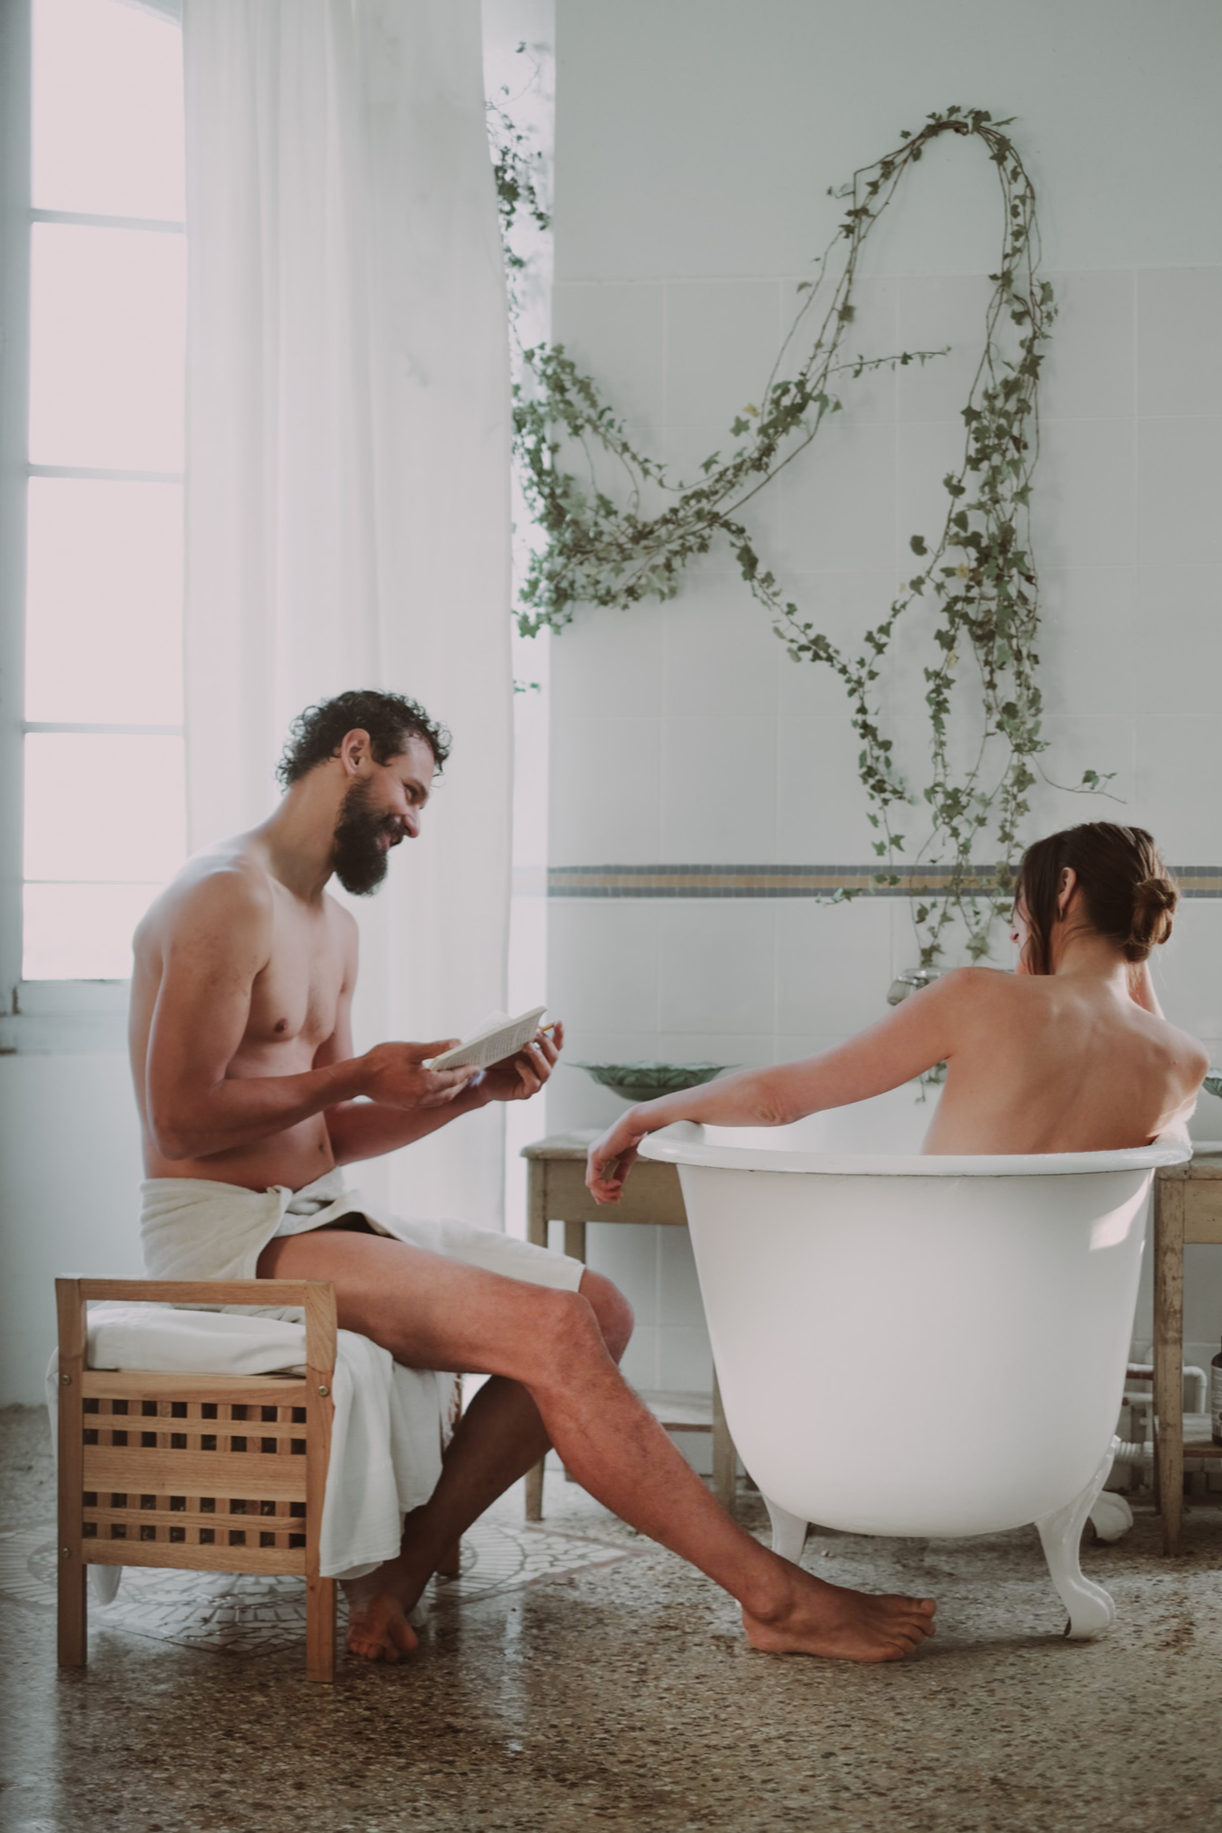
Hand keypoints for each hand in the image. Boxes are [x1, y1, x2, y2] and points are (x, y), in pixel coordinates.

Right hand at [361, 1040, 481, 1109]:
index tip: (476, 1064)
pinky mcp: (407, 1106)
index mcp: (426, 1085)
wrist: (357, 1078)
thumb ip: (436, 1048)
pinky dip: (439, 1092)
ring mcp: (414, 1105)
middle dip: (462, 1081)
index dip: (466, 1070)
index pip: (454, 1078)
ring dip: (451, 1088)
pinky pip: (430, 1101)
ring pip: (441, 1099)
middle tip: (470, 1069)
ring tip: (458, 1075)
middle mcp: (422, 1099)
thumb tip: (457, 1043)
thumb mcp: (411, 1049)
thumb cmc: (382, 1060)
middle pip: (450, 1091)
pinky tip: (438, 1082)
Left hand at [474, 1021, 564, 1104]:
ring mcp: (535, 1081)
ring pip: (546, 1070)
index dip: (559, 1034)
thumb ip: (517, 1033)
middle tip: (535, 1033)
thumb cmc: (496, 1060)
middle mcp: (540, 1068)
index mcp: (539, 1055)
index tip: (558, 1022)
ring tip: (526, 1046)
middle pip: (554, 1056)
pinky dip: (528, 1072)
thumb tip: (524, 1022)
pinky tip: (518, 1063)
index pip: (555, 1045)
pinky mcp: (525, 1092)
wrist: (480, 1078)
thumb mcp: (507, 1043)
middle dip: (546, 1043)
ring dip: (538, 1056)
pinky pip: (533, 1083)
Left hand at [586, 1109, 649, 1204]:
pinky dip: (605, 1187)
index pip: (595, 1179)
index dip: (604, 1192)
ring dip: (606, 1193)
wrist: (635, 1125)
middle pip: (592, 1184)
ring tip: (618, 1192)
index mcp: (599, 1156)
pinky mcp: (595, 1156)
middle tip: (617, 1199)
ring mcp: (592, 1156)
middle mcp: (593, 1155)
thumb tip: (617, 1187)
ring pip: (591, 1184)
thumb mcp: (626, 1161)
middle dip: (605, 1195)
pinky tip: (617, 1184)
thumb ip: (620, 1173)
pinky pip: (594, 1180)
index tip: (617, 1198)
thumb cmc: (633, 1139)